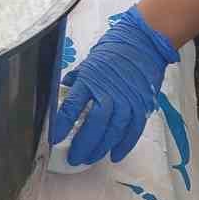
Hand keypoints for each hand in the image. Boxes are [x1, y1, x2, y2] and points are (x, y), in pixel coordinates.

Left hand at [51, 7, 178, 166]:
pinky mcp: (143, 105)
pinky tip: (114, 155)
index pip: (72, 107)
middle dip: (83, 144)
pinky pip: (133, 130)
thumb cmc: (114, 49)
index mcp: (91, 80)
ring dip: (101, 148)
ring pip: (114, 131)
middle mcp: (109, 92)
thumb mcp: (90, 60)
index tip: (54, 139)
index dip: (62, 125)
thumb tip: (64, 86)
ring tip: (90, 159)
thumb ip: (78, 77)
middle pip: (95, 124)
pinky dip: (124, 145)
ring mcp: (128, 100)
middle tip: (75, 158)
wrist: (144, 41)